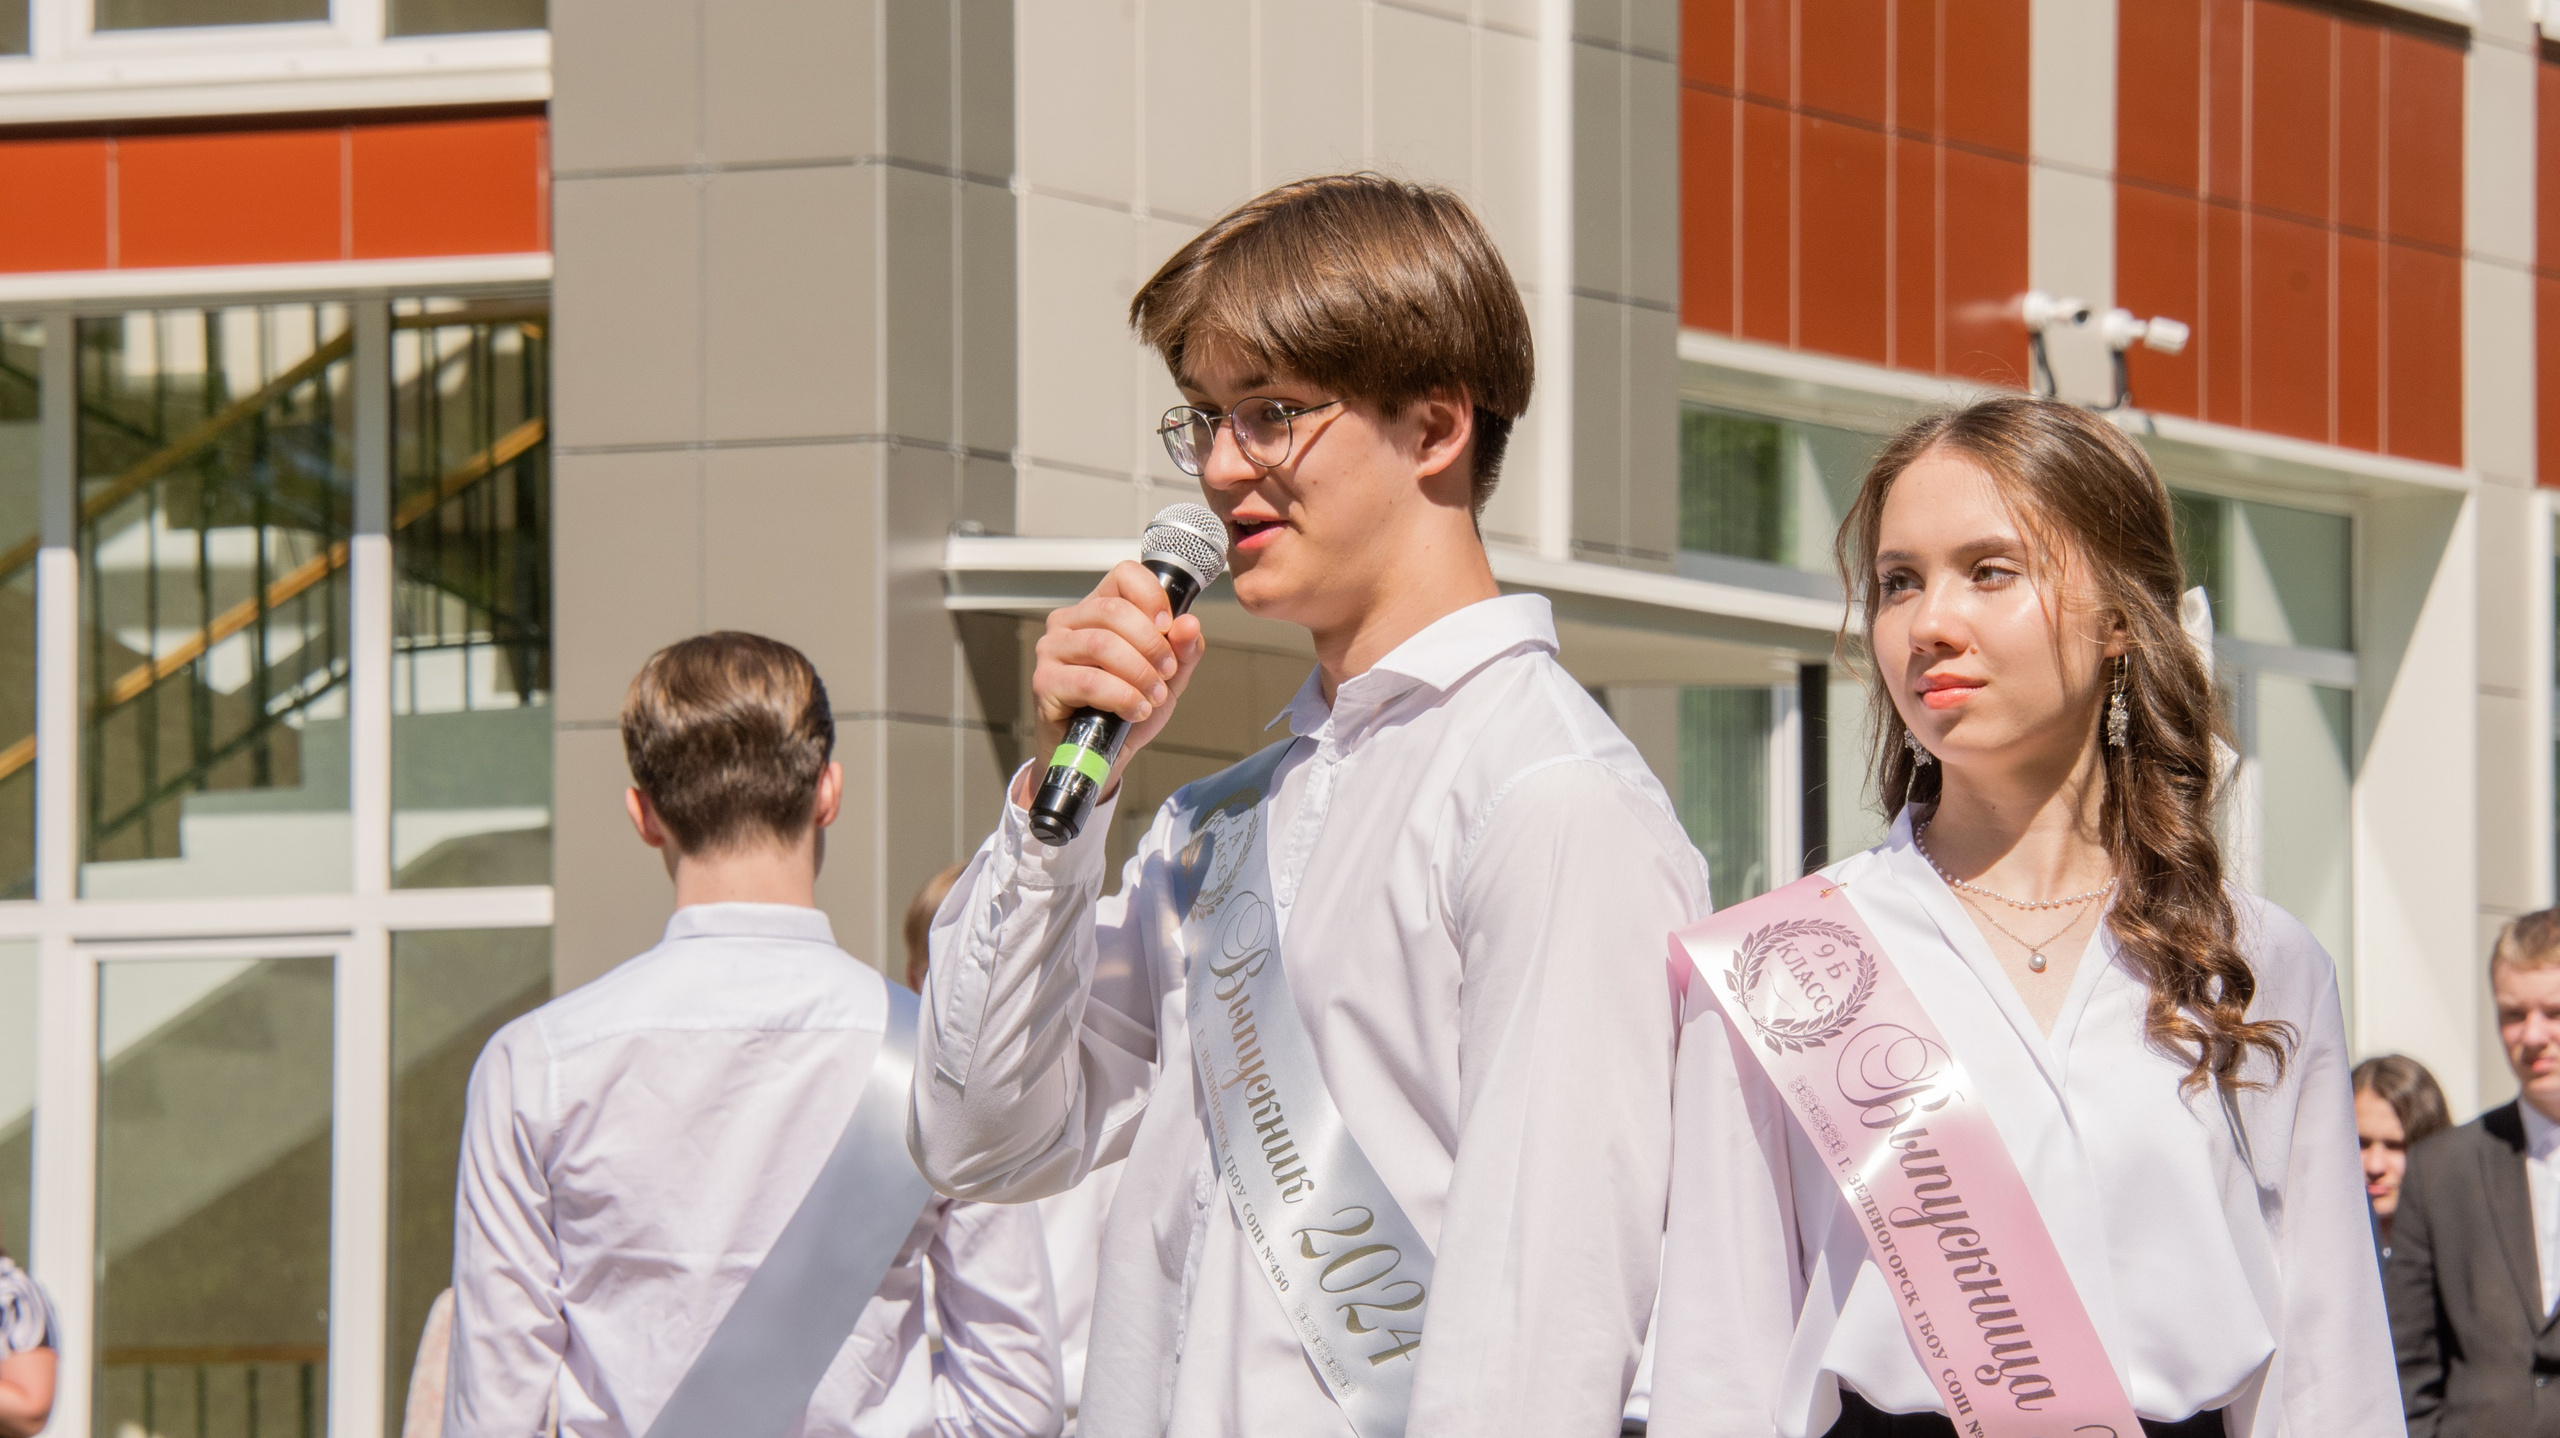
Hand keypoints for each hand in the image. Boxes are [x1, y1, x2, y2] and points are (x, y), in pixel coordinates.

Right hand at [1020, 561, 1207, 803]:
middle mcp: (1069, 622)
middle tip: (1167, 674)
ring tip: (1153, 696)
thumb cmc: (1128, 709)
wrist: (1101, 755)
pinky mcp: (1044, 682)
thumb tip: (1189, 624)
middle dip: (1152, 644)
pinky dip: (1122, 696)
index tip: (1169, 628)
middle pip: (1115, 611)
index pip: (1124, 575)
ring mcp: (1052, 650)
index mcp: (1098, 608)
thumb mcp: (1167, 677)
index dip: (1152, 597)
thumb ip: (1182, 650)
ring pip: (1103, 644)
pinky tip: (1136, 710)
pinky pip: (1089, 681)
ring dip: (1139, 673)